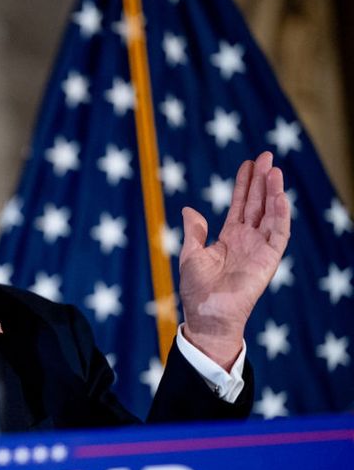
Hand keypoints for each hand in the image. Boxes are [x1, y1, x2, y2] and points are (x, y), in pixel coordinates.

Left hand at [179, 152, 290, 369]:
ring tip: (273, 170)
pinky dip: (280, 215)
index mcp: (229, 237)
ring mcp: (259, 248)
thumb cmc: (197, 289)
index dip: (244, 185)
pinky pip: (278, 233)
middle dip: (262, 180)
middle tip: (266, 155)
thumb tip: (189, 209)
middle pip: (258, 203)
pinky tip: (279, 196)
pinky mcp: (269, 259)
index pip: (240, 205)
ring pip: (271, 214)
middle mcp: (247, 239)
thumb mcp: (191, 254)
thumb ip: (194, 231)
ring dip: (273, 192)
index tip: (248, 163)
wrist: (208, 314)